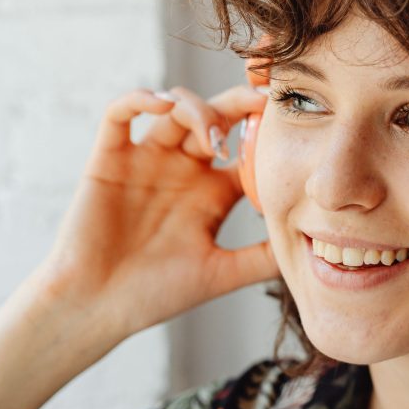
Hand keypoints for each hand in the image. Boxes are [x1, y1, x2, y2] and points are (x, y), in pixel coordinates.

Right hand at [26, 84, 278, 340]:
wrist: (96, 308)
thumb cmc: (155, 295)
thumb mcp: (221, 274)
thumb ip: (263, 257)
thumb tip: (312, 247)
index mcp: (213, 191)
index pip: (247, 147)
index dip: (266, 131)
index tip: (290, 122)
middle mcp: (182, 168)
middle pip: (215, 117)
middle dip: (237, 105)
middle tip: (260, 103)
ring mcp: (146, 159)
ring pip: (174, 108)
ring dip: (197, 109)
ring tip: (213, 136)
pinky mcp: (109, 158)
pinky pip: (120, 114)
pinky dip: (140, 99)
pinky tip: (161, 105)